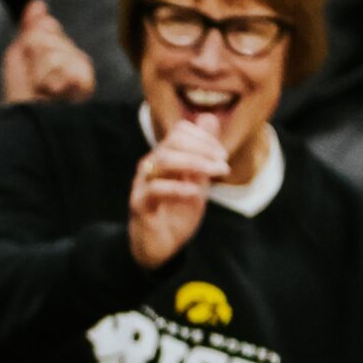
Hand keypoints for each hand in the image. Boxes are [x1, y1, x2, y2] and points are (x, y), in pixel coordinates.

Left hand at [0, 0, 95, 104]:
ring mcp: (82, 69)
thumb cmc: (22, 98)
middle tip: (33, 81)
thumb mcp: (18, 58)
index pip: (46, 26)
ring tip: (41, 91)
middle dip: (32, 57)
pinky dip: (46, 81)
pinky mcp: (85, 81)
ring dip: (38, 74)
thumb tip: (37, 3)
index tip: (26, 62)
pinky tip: (50, 94)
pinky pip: (59, 65)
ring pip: (52, 51)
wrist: (28, 127)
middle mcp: (75, 58)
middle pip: (46, 34)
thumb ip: (29, 29)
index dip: (29, 42)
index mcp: (60, 50)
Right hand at [128, 118, 228, 268]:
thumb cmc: (177, 211)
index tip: (222, 155)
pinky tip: (196, 194)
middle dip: (203, 149)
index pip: (180, 131)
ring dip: (195, 163)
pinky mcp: (140, 205)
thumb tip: (209, 118)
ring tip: (215, 174)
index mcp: (163, 157)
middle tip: (222, 165)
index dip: (204, 138)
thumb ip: (203, 152)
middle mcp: (150, 166)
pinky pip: (156, 189)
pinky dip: (179, 188)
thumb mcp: (197, 178)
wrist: (161, 245)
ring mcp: (142, 184)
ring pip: (164, 160)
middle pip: (173, 141)